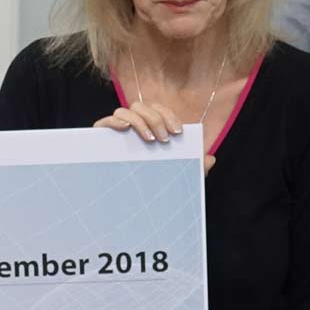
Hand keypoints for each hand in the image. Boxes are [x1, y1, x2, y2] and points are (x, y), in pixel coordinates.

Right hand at [94, 104, 215, 173]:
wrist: (125, 203)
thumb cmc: (152, 182)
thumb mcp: (176, 175)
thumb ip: (195, 167)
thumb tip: (210, 159)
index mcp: (149, 126)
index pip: (158, 110)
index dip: (168, 116)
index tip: (177, 133)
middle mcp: (132, 125)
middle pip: (142, 107)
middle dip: (155, 119)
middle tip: (163, 140)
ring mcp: (115, 130)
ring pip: (125, 110)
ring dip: (139, 121)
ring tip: (148, 140)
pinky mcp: (100, 138)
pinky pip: (104, 121)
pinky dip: (114, 120)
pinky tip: (124, 128)